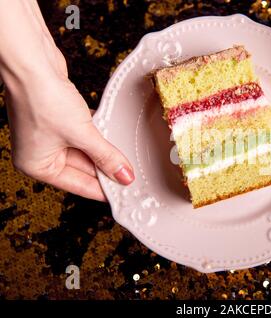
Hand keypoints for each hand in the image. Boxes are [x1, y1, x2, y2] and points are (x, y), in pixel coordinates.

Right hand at [4, 52, 134, 201]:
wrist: (31, 61)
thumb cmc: (42, 97)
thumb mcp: (81, 133)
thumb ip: (105, 156)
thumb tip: (122, 175)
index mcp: (37, 166)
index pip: (78, 185)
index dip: (103, 190)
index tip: (124, 194)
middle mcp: (40, 152)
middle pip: (82, 168)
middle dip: (106, 170)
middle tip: (130, 175)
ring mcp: (49, 135)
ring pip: (85, 150)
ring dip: (104, 151)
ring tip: (126, 157)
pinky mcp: (59, 118)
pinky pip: (84, 133)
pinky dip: (98, 135)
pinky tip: (114, 136)